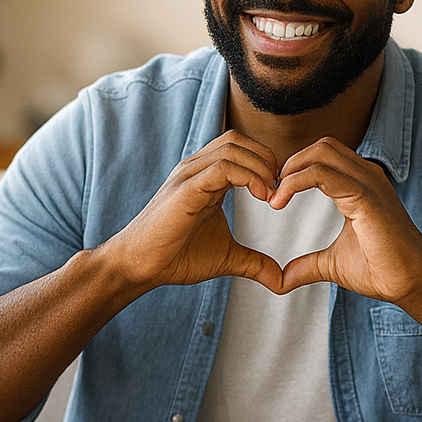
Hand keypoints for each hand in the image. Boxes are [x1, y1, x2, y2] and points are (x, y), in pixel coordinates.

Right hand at [105, 130, 284, 292]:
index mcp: (205, 176)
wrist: (140, 266)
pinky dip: (248, 177)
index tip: (280, 193)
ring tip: (272, 196)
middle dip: (267, 160)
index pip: (241, 148)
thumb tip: (281, 281)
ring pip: (233, 147)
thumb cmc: (176, 257)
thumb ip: (254, 262)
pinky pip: (222, 167)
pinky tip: (261, 197)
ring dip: (261, 167)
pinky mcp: (186, 189)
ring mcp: (189, 175)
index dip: (266, 163)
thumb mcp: (226, 257)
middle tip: (280, 190)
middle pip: (239, 140)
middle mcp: (196, 168)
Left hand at [271, 137, 421, 304]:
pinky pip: (323, 174)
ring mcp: (369, 183)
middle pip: (320, 146)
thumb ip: (307, 265)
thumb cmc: (382, 270)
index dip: (294, 170)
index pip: (323, 156)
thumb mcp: (333, 264)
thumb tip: (281, 279)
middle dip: (289, 164)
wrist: (414, 283)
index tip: (273, 197)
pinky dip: (294, 183)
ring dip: (289, 171)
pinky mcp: (366, 197)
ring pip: (321, 152)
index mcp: (361, 185)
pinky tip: (279, 203)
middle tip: (270, 194)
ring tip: (273, 198)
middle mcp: (367, 176)